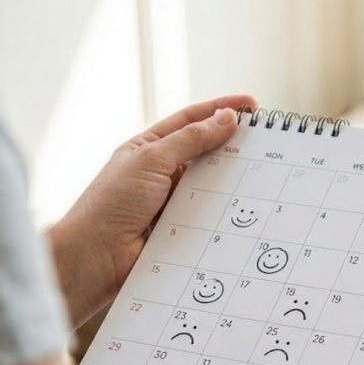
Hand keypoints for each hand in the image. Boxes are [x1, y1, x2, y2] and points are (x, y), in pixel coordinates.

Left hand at [47, 95, 256, 326]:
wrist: (96, 258)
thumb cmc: (112, 203)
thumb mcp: (151, 160)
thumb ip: (191, 139)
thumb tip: (226, 118)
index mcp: (150, 148)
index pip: (191, 121)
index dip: (221, 110)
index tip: (253, 107)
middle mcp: (163, 172)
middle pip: (207, 151)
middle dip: (234, 144)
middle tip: (267, 142)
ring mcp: (175, 201)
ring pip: (214, 183)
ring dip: (235, 178)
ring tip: (264, 172)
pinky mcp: (185, 228)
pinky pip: (214, 214)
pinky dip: (230, 209)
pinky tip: (248, 206)